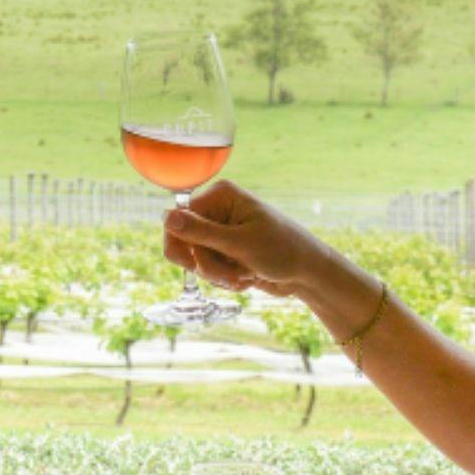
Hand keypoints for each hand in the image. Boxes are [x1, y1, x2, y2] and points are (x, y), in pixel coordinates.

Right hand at [163, 181, 328, 296]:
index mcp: (219, 196)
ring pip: (196, 261)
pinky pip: (209, 269)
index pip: (176, 221)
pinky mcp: (226, 250)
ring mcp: (221, 231)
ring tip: (244, 274)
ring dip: (219, 274)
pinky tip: (247, 277)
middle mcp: (217, 210)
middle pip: (184, 244)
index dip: (184, 247)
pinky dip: (225, 278)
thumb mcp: (239, 243)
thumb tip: (166, 217)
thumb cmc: (282, 250)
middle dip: (207, 265)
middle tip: (231, 273)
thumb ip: (201, 232)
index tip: (200, 265)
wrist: (309, 273)